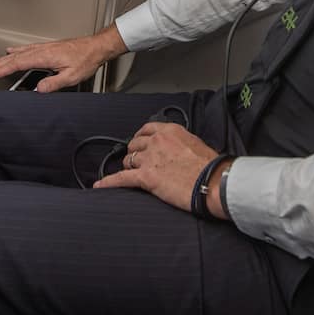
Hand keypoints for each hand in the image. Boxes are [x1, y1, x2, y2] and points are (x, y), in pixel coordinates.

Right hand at [0, 24, 126, 92]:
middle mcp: (44, 50)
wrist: (96, 47)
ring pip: (21, 52)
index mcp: (46, 57)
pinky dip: (18, 50)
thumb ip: (54, 83)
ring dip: (7, 57)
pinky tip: (14, 50)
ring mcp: (46, 47)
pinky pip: (28, 48)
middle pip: (17, 57)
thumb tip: (39, 89)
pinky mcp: (49, 47)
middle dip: (1, 63)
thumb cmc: (86, 60)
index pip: (20, 63)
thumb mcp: (71, 76)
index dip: (5, 68)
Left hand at [93, 122, 223, 215]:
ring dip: (128, 167)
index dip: (141, 137)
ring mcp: (150, 159)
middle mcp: (157, 141)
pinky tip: (100, 185)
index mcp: (171, 131)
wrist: (214, 182)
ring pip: (128, 160)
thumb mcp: (196, 144)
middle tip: (137, 162)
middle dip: (134, 153)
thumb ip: (180, 143)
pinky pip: (121, 178)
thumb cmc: (210, 167)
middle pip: (135, 144)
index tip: (140, 142)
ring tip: (130, 174)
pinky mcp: (145, 177)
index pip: (147, 129)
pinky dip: (109, 182)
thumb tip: (175, 150)